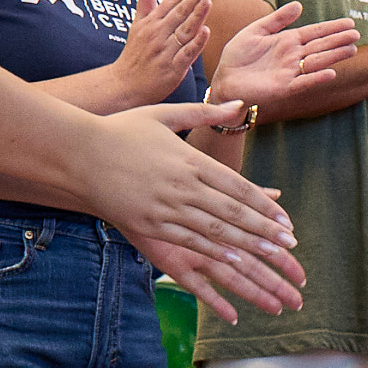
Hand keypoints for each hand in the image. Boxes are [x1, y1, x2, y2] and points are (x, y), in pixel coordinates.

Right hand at [75, 101, 304, 322]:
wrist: (76, 153)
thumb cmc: (121, 131)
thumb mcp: (164, 114)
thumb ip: (204, 113)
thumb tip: (237, 104)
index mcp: (190, 160)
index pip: (237, 187)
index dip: (264, 206)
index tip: (286, 219)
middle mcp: (182, 187)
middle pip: (232, 213)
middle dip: (265, 231)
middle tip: (290, 243)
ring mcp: (165, 209)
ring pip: (214, 233)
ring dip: (247, 247)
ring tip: (272, 257)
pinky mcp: (149, 226)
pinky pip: (188, 244)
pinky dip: (213, 255)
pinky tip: (233, 263)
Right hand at [110, 0, 211, 103]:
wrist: (124, 85)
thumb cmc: (135, 53)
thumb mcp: (138, 23)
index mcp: (151, 22)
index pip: (171, 2)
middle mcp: (157, 34)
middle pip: (179, 13)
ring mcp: (164, 51)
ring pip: (183, 30)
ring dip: (196, 15)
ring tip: (207, 0)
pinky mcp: (171, 69)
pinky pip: (185, 54)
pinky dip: (196, 43)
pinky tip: (206, 31)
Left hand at [211, 3, 358, 105]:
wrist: (224, 79)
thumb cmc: (238, 56)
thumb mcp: (256, 30)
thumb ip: (277, 19)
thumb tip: (299, 5)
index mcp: (287, 41)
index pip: (314, 32)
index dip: (332, 27)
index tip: (350, 22)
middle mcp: (293, 56)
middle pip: (320, 46)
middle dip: (339, 40)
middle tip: (357, 34)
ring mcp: (290, 72)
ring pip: (317, 62)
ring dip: (334, 56)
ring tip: (352, 49)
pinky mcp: (283, 87)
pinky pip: (303, 82)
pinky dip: (316, 78)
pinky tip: (331, 73)